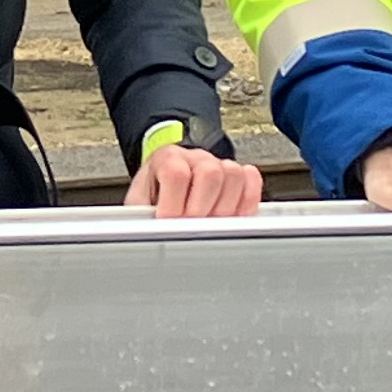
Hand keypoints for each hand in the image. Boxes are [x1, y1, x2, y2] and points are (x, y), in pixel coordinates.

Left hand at [128, 141, 264, 218]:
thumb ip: (142, 217)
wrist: (165, 182)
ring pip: (234, 176)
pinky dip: (247, 201)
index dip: (173, 204)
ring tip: (210, 225)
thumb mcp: (139, 205)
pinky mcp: (238, 176)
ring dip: (224, 208)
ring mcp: (220, 164)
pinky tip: (233, 217)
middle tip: (190, 228)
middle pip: (210, 173)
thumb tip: (148, 234)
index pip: (176, 174)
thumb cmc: (153, 195)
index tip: (168, 223)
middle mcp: (196, 158)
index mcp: (167, 159)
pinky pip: (252, 180)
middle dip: (200, 210)